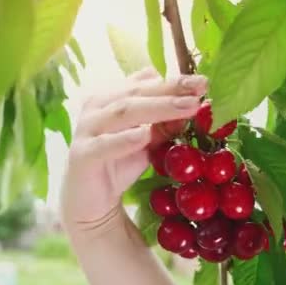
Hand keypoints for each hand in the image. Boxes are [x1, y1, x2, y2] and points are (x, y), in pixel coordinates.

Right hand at [60, 68, 206, 232]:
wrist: (92, 203)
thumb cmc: (119, 164)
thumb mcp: (148, 141)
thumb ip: (164, 123)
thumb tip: (194, 100)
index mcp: (111, 97)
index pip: (146, 84)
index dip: (175, 81)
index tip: (203, 82)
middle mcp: (97, 108)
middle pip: (137, 92)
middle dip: (170, 89)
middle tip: (200, 88)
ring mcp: (87, 130)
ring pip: (123, 112)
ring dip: (157, 108)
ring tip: (186, 107)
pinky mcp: (82, 156)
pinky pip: (104, 145)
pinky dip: (124, 139)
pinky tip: (144, 135)